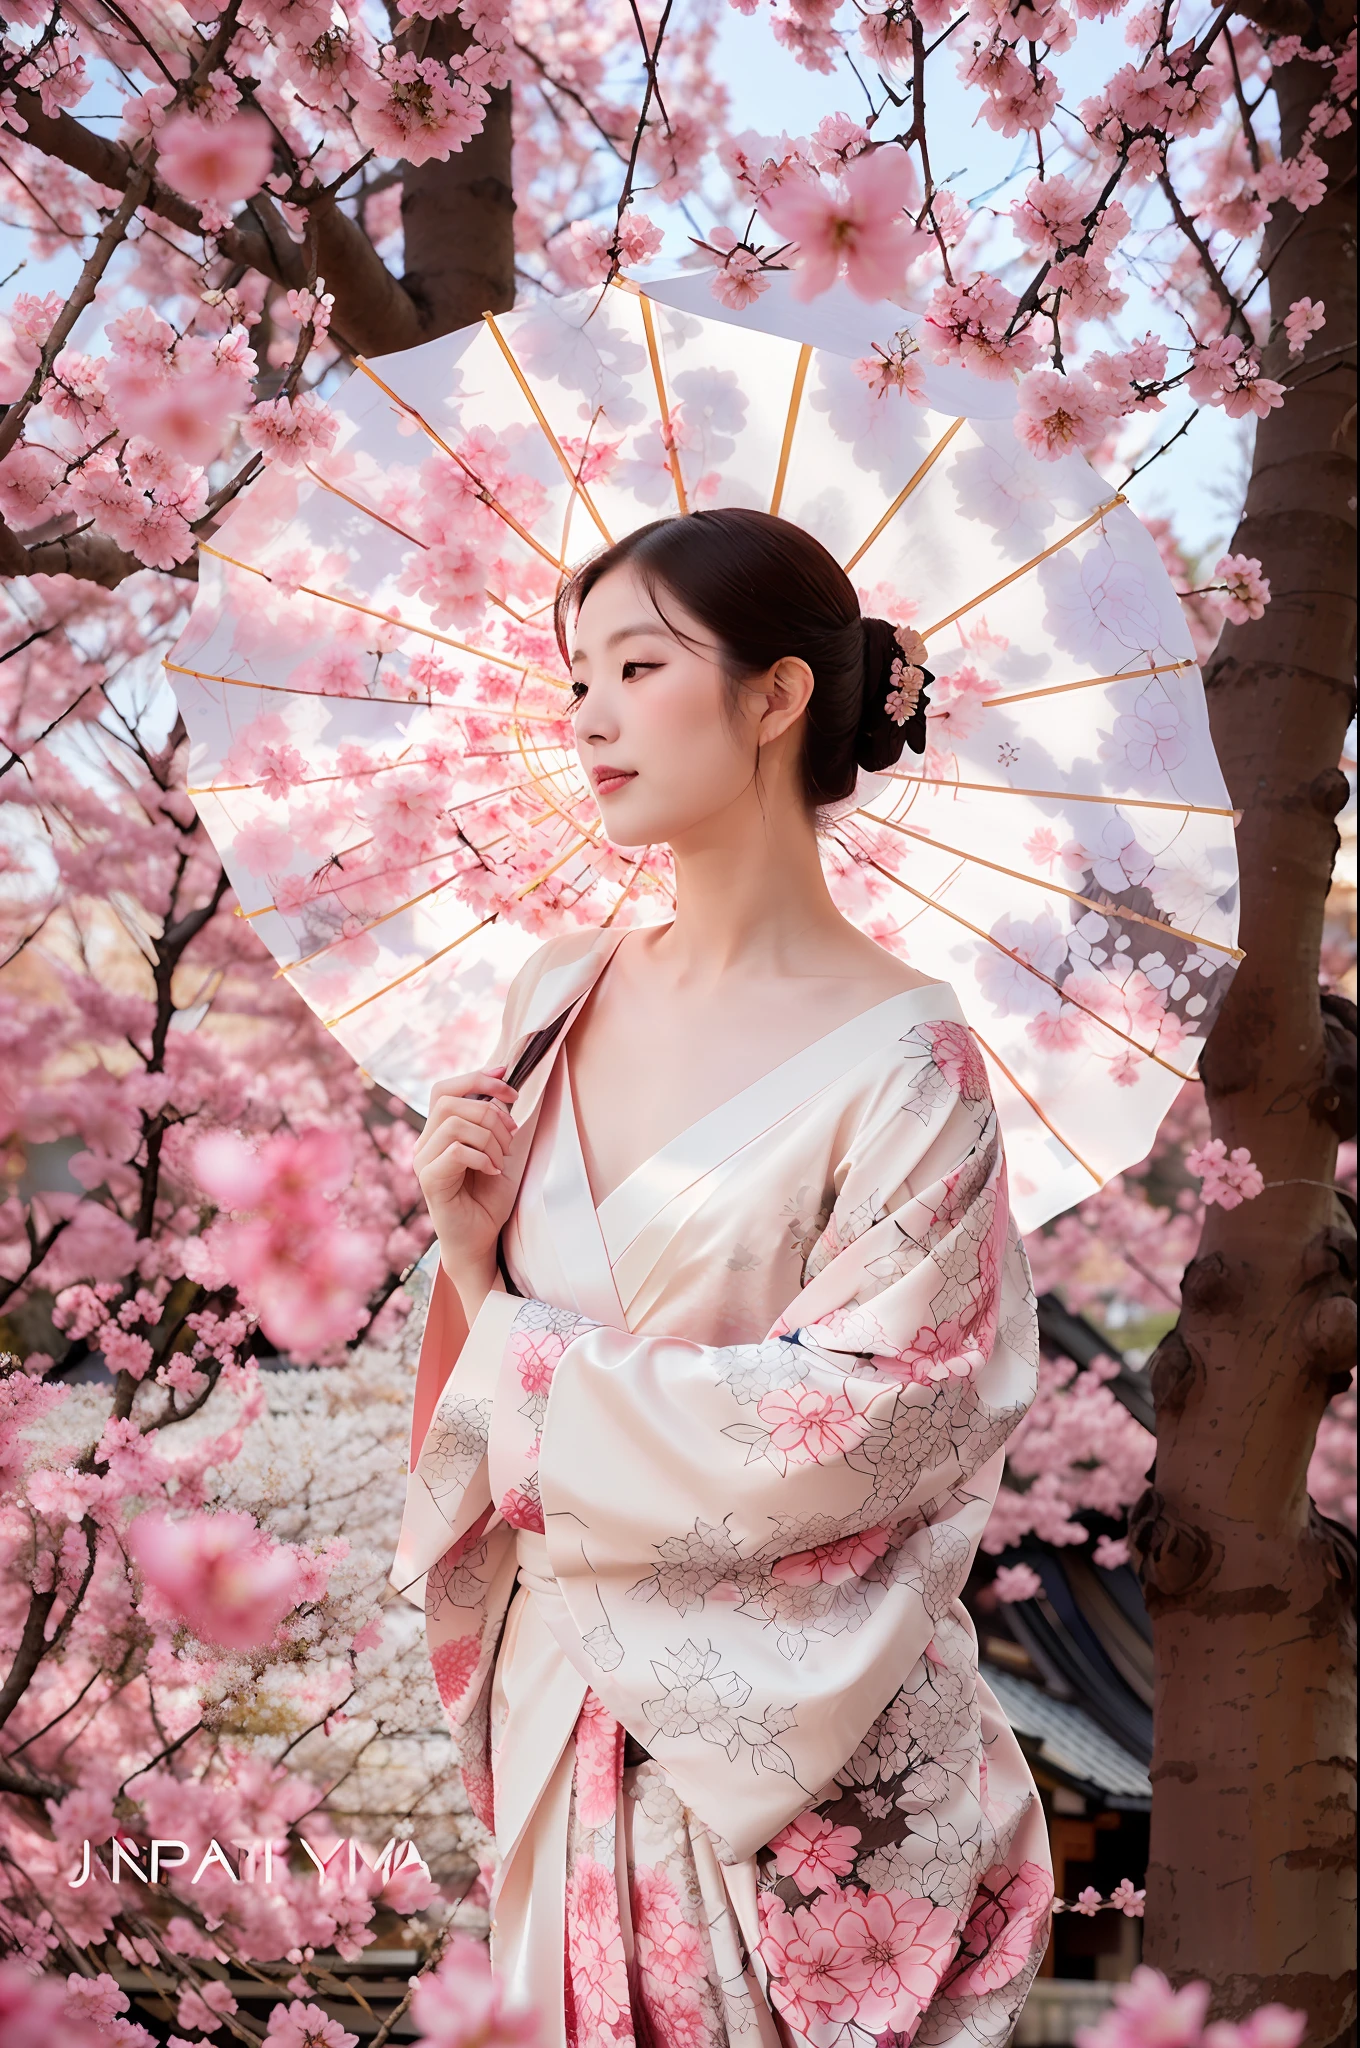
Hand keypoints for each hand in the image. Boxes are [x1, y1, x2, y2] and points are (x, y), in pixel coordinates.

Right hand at [413, 1067, 519, 1313]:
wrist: (480, 1239)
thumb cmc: (488, 1199)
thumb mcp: (498, 1152)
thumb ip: (495, 1123)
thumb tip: (504, 1090)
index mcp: (439, 1132)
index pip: (445, 1090)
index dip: (475, 1077)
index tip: (507, 1078)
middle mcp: (425, 1143)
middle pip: (449, 1101)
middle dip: (490, 1112)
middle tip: (511, 1136)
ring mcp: (423, 1161)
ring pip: (455, 1124)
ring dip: (489, 1138)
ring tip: (500, 1160)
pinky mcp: (429, 1180)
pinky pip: (456, 1151)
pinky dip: (482, 1157)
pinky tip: (492, 1171)